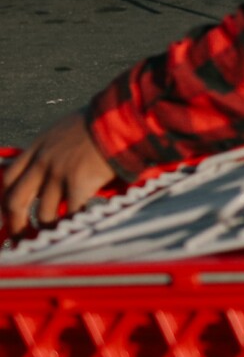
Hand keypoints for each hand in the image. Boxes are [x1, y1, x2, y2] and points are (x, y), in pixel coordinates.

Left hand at [1, 112, 115, 237]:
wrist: (120, 119)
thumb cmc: (100, 122)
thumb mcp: (66, 129)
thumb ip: (54, 150)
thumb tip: (51, 174)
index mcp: (37, 146)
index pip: (9, 178)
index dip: (6, 199)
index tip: (11, 213)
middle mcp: (42, 161)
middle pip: (16, 200)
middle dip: (16, 224)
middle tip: (21, 237)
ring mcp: (59, 173)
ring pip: (44, 213)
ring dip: (49, 227)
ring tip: (57, 233)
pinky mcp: (79, 183)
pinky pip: (70, 212)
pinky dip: (74, 221)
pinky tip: (80, 223)